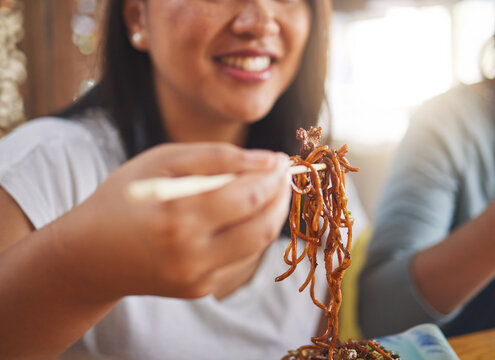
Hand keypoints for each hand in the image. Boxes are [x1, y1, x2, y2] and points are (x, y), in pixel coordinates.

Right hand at [53, 143, 290, 299]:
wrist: (91, 254)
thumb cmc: (126, 198)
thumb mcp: (162, 162)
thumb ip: (217, 157)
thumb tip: (269, 160)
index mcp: (177, 217)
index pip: (249, 195)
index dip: (274, 175)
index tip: (281, 159)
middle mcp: (190, 255)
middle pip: (263, 225)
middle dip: (282, 195)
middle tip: (283, 173)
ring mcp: (197, 278)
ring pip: (259, 245)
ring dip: (273, 214)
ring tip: (269, 190)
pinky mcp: (200, 289)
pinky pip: (243, 258)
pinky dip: (253, 233)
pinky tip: (247, 214)